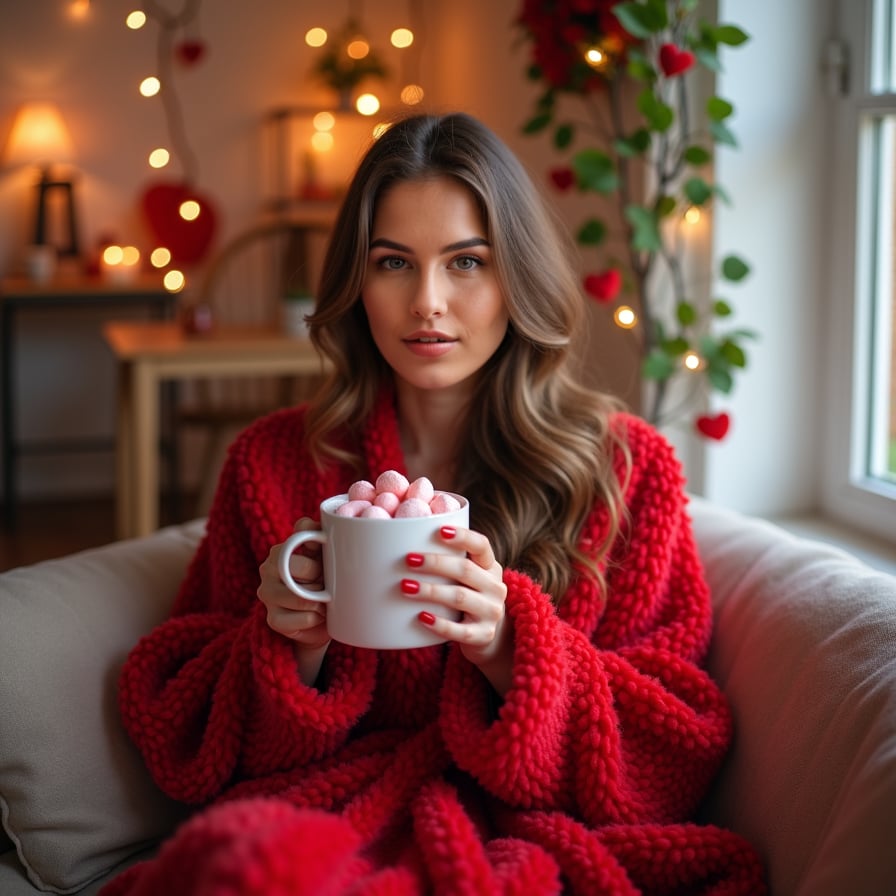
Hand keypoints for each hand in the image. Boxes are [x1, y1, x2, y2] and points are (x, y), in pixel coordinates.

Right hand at [258, 519, 330, 682]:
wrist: (320, 620)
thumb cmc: (325, 582)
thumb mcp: (328, 559)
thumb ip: (327, 541)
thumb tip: (334, 530)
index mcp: (283, 547)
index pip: (302, 531)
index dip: (319, 543)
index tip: (325, 553)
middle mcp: (269, 567)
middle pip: (300, 565)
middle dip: (320, 577)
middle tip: (327, 584)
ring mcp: (267, 593)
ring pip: (302, 596)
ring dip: (320, 601)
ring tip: (324, 601)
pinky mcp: (272, 618)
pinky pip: (304, 618)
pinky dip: (316, 619)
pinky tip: (317, 616)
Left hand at [402, 525, 511, 694]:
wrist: (486, 636)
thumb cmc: (466, 597)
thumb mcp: (467, 578)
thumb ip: (449, 563)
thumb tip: (404, 542)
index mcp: (490, 567)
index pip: (482, 545)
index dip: (463, 537)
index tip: (439, 531)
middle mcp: (495, 587)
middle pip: (465, 570)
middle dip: (435, 563)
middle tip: (409, 560)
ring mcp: (492, 612)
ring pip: (460, 598)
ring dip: (431, 591)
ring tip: (405, 587)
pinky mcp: (484, 636)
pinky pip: (460, 631)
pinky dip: (439, 624)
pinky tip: (421, 616)